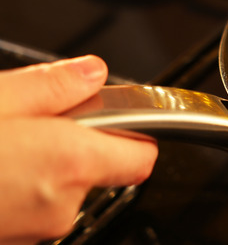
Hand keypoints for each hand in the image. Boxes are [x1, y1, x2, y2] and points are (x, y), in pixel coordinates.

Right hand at [0, 55, 157, 243]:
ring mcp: (33, 234)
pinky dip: (16, 190)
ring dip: (39, 169)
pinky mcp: (10, 243)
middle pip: (96, 170)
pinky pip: (30, 209)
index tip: (116, 118)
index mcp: (70, 162)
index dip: (134, 133)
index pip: (142, 156)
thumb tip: (92, 73)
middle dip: (70, 145)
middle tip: (29, 124)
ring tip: (1, 147)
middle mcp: (61, 207)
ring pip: (58, 191)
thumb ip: (53, 86)